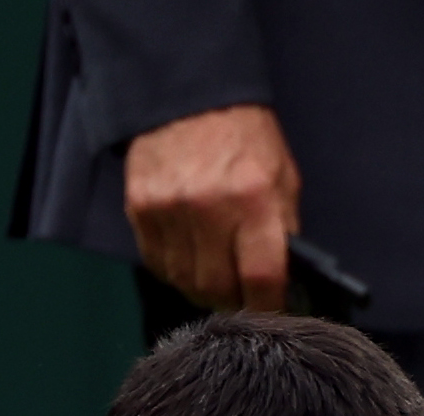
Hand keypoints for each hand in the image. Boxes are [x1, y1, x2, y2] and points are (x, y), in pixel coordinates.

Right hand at [125, 103, 298, 313]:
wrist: (190, 96)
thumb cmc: (244, 137)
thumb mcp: (282, 176)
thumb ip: (283, 229)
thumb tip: (283, 279)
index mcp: (253, 198)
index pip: (260, 276)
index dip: (267, 305)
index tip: (269, 311)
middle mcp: (208, 207)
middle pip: (217, 287)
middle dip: (232, 301)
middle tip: (240, 296)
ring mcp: (169, 209)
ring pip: (184, 281)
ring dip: (200, 288)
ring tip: (213, 276)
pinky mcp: (140, 207)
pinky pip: (156, 262)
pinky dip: (173, 270)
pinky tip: (187, 257)